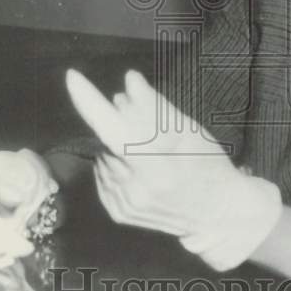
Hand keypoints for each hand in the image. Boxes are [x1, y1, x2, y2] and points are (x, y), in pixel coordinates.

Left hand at [65, 68, 281, 270]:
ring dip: (118, 144)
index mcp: (158, 166)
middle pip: (109, 138)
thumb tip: (129, 81)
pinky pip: (103, 175)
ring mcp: (125, 204)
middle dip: (120, 122)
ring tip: (148, 151)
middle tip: (146, 124)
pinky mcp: (118, 213)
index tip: (73, 77)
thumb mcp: (190, 131)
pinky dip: (115, 164)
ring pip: (103, 156)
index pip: (113, 129)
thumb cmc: (208, 165)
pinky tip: (138, 167)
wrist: (217, 213)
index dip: (90, 102)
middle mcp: (137, 189)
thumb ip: (156, 107)